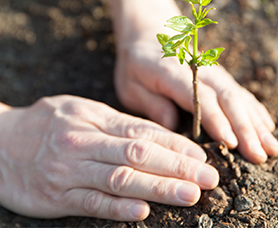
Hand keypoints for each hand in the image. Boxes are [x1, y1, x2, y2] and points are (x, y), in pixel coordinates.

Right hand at [0, 95, 217, 220]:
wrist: (0, 142)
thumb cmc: (49, 123)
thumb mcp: (83, 112)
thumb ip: (118, 124)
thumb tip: (158, 135)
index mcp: (95, 119)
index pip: (143, 132)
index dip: (175, 145)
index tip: (201, 157)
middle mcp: (86, 142)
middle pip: (139, 154)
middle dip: (177, 167)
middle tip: (209, 179)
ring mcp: (71, 170)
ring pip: (121, 179)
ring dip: (158, 188)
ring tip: (189, 196)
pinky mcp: (57, 195)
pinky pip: (92, 202)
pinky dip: (118, 209)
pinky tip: (144, 213)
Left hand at [116, 26, 277, 163]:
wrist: (150, 34)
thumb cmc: (136, 64)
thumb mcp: (130, 85)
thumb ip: (151, 104)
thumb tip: (173, 125)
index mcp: (173, 74)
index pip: (201, 98)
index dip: (217, 120)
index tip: (232, 142)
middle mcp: (200, 72)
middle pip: (228, 99)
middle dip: (246, 128)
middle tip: (261, 155)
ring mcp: (213, 73)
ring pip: (239, 97)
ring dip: (257, 123)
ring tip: (272, 147)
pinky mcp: (219, 76)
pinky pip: (241, 93)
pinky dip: (255, 110)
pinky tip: (267, 126)